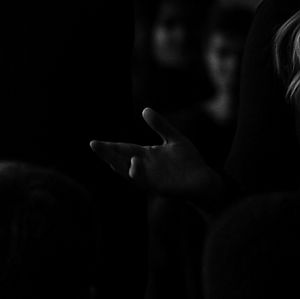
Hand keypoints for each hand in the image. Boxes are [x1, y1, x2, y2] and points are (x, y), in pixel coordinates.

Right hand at [90, 108, 224, 201]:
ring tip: (110, 157)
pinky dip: (139, 173)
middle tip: (93, 145)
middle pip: (121, 162)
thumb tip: (144, 110)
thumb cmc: (190, 162)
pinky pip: (146, 182)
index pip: (124, 150)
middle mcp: (145, 168)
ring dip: (120, 165)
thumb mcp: (174, 139)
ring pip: (130, 174)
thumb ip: (160, 126)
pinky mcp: (161, 188)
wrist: (206, 181)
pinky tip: (135, 163)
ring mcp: (152, 179)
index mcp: (147, 156)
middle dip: (107, 155)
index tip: (94, 142)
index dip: (110, 146)